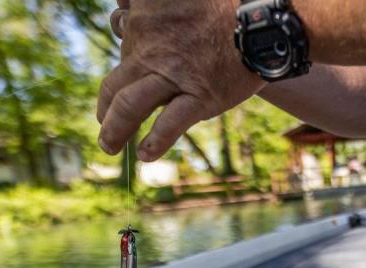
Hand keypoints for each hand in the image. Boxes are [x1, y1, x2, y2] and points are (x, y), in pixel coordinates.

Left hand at [97, 0, 264, 161]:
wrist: (262, 22)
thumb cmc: (225, 9)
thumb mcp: (179, 0)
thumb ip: (155, 9)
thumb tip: (126, 14)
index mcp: (146, 16)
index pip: (123, 38)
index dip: (127, 54)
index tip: (131, 65)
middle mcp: (152, 46)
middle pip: (115, 82)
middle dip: (105, 107)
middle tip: (102, 119)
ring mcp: (173, 74)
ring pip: (130, 106)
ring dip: (115, 131)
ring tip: (109, 146)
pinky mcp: (199, 96)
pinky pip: (169, 125)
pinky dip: (155, 143)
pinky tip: (146, 155)